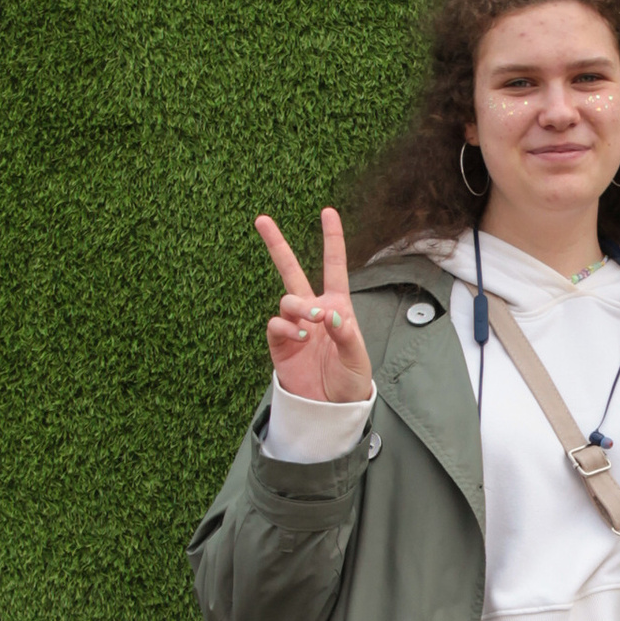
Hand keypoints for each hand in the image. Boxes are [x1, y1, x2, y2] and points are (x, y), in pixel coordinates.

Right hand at [257, 208, 372, 405]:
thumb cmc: (349, 380)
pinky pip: (276, 324)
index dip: (331, 239)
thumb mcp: (357, 358)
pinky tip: (299, 336)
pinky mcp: (279, 343)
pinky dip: (287, 327)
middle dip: (276, 244)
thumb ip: (346, 334)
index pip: (334, 266)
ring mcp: (294, 325)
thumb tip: (329, 313)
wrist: (328, 408)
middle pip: (291, 270)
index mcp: (337, 306)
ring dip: (297, 305)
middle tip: (261, 219)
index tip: (327, 211)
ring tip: (310, 322)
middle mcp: (312, 310)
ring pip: (286, 299)